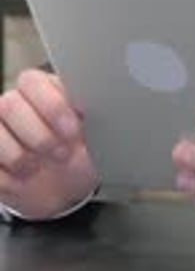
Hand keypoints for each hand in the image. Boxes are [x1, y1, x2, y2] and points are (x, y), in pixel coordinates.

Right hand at [0, 69, 97, 218]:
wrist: (66, 188)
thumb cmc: (81, 151)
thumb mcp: (96, 131)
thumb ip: (97, 110)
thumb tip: (109, 96)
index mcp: (41, 89)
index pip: (32, 81)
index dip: (52, 106)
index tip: (73, 130)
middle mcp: (14, 104)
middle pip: (9, 105)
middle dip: (40, 135)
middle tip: (62, 153)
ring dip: (23, 158)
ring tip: (41, 166)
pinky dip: (12, 181)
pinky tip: (25, 179)